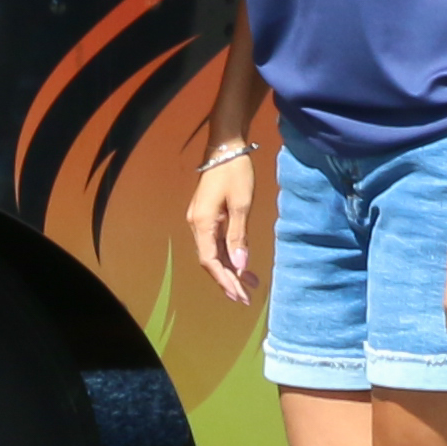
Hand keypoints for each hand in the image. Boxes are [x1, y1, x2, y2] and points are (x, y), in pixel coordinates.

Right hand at [187, 145, 263, 305]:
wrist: (225, 147)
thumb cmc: (235, 173)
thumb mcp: (242, 204)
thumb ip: (239, 237)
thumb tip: (240, 266)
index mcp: (202, 222)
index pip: (209, 260)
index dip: (224, 279)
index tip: (239, 295)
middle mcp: (196, 224)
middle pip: (209, 260)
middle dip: (227, 280)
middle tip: (245, 298)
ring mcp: (200, 220)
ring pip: (213, 252)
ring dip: (229, 270)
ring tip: (249, 285)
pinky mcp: (207, 216)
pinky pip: (215, 242)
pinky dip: (228, 256)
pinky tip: (242, 265)